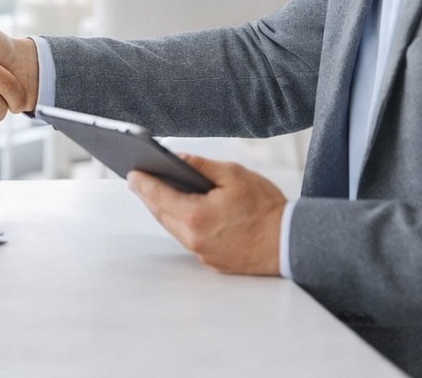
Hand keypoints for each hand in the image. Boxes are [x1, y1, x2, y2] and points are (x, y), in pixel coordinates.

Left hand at [127, 154, 286, 275]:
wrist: (290, 243)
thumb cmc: (266, 208)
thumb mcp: (234, 175)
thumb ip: (202, 166)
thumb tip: (178, 159)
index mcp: (196, 215)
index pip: (158, 195)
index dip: (142, 182)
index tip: (131, 172)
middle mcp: (193, 238)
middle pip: (161, 214)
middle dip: (147, 195)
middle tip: (136, 179)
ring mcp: (202, 253)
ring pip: (173, 228)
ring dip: (163, 210)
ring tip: (155, 192)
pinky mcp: (212, 261)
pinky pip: (188, 239)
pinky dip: (181, 223)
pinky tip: (181, 211)